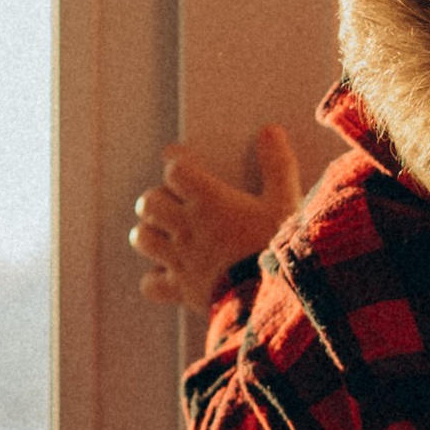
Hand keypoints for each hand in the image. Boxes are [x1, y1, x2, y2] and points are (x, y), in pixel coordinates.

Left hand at [130, 125, 304, 314]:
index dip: (177, 165)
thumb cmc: (280, 248)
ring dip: (150, 232)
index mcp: (210, 200)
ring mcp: (180, 259)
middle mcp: (187, 227)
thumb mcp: (287, 202)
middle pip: (149, 201)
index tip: (185, 167)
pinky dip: (155, 279)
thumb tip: (271, 131)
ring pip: (142, 238)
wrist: (274, 298)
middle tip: (175, 203)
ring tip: (167, 233)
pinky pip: (151, 284)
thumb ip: (278, 165)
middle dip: (157, 199)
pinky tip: (170, 275)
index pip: (174, 170)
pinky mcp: (181, 290)